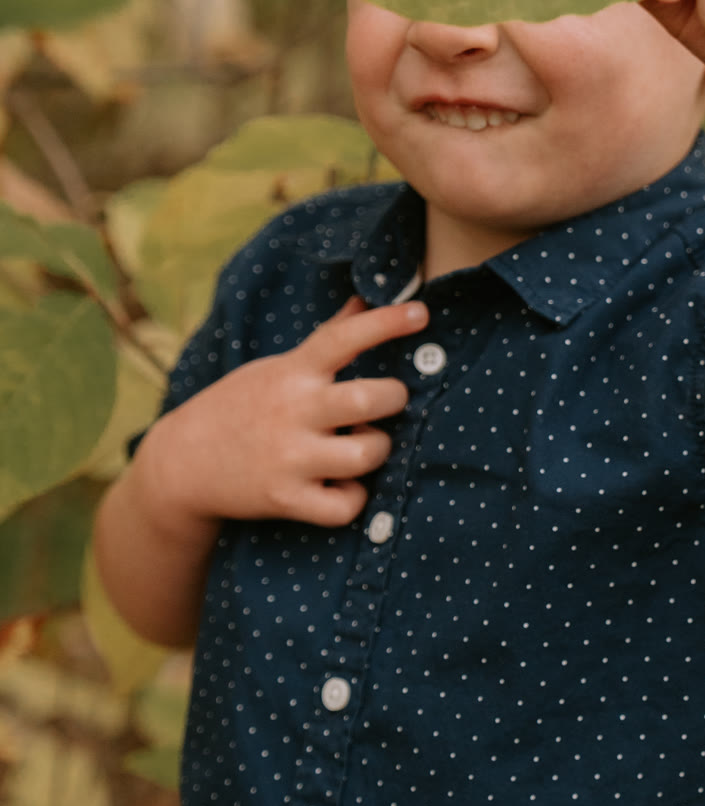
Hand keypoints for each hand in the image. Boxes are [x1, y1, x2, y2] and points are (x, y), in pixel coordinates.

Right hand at [134, 296, 426, 531]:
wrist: (182, 463)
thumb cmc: (240, 407)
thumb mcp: (276, 368)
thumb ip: (326, 339)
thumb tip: (365, 300)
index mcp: (292, 372)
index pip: (344, 337)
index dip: (385, 323)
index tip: (421, 313)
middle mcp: (293, 410)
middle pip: (371, 399)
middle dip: (394, 399)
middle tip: (385, 403)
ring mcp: (289, 457)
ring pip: (368, 453)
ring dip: (376, 450)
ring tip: (358, 446)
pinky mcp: (285, 499)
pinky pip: (346, 506)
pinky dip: (352, 499)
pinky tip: (339, 486)